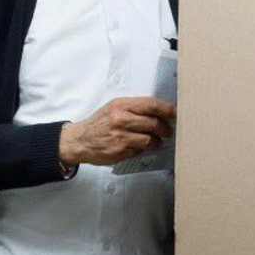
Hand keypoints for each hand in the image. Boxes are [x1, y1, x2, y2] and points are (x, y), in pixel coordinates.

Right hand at [59, 97, 175, 165]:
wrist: (79, 140)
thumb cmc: (99, 123)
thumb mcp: (114, 108)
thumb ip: (134, 108)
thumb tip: (158, 112)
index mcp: (121, 105)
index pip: (151, 105)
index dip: (167, 110)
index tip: (174, 114)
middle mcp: (121, 118)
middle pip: (154, 123)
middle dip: (165, 128)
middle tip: (168, 131)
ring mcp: (121, 135)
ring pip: (150, 139)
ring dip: (157, 142)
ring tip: (156, 142)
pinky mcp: (120, 150)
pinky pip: (140, 150)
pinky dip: (143, 149)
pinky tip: (140, 147)